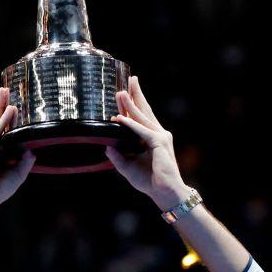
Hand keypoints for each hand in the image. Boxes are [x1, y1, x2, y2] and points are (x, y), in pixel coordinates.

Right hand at [0, 87, 34, 217]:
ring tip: (6, 92)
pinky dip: (3, 121)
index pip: (1, 129)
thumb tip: (32, 150)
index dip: (6, 117)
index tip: (13, 104)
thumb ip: (25, 161)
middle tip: (5, 89)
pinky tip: (10, 111)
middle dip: (0, 104)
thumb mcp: (17, 174)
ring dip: (1, 106)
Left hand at [105, 76, 190, 208]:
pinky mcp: (159, 143)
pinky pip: (141, 130)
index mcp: (152, 138)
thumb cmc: (150, 181)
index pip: (141, 117)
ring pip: (142, 117)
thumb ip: (117, 157)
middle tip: (130, 79)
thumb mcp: (128, 167)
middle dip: (136, 94)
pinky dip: (130, 124)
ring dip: (130, 104)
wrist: (165, 192)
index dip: (132, 105)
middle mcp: (158, 133)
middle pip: (145, 110)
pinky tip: (120, 117)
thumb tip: (106, 146)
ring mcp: (160, 136)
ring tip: (120, 92)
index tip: (123, 92)